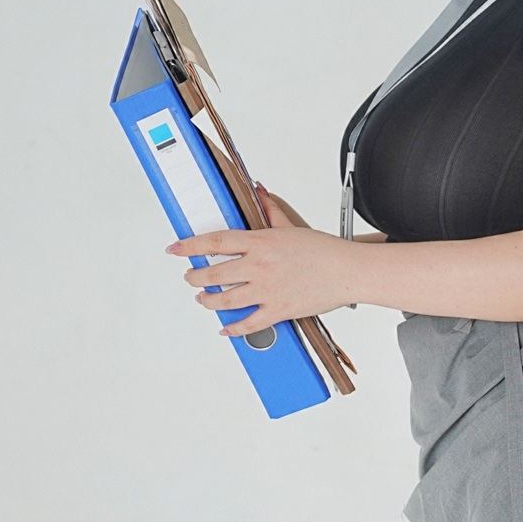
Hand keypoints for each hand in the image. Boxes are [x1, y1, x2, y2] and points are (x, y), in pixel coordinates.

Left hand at [165, 214, 349, 332]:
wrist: (348, 271)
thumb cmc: (324, 251)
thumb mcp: (291, 227)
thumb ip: (270, 211)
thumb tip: (259, 192)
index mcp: (260, 243)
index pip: (215, 242)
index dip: (189, 246)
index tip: (175, 250)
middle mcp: (259, 267)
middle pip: (214, 274)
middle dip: (196, 277)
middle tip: (191, 278)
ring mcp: (267, 290)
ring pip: (225, 300)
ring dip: (208, 301)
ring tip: (204, 299)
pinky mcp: (279, 311)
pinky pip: (249, 324)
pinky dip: (233, 329)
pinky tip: (226, 328)